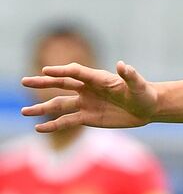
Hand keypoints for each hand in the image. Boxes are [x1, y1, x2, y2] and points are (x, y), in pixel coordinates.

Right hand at [21, 60, 157, 132]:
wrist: (148, 108)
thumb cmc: (144, 93)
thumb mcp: (139, 85)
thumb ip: (130, 75)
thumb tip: (123, 65)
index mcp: (99, 78)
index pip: (76, 72)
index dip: (62, 71)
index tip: (46, 70)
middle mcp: (88, 89)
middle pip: (61, 84)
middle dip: (43, 82)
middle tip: (24, 81)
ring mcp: (86, 103)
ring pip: (59, 105)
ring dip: (42, 108)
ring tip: (24, 111)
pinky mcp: (87, 117)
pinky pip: (67, 121)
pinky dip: (53, 125)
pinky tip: (39, 128)